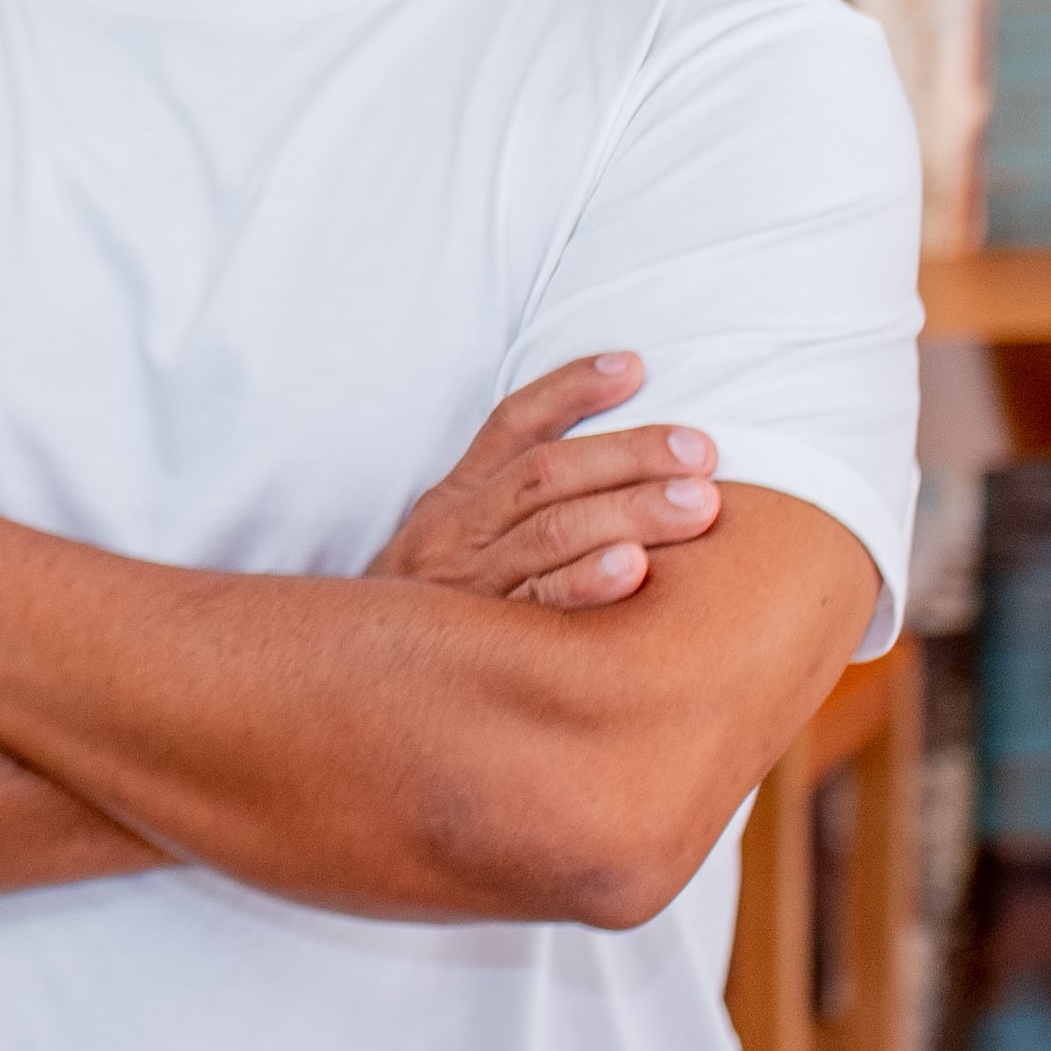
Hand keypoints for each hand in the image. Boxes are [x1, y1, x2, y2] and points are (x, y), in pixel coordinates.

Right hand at [369, 352, 719, 609]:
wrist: (350, 684)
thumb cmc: (429, 610)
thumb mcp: (449, 543)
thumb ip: (506, 504)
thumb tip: (605, 462)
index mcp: (455, 500)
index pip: (512, 425)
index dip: (570, 389)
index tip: (634, 366)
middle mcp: (458, 532)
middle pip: (546, 475)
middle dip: (628, 455)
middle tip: (700, 452)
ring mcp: (468, 585)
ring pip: (550, 532)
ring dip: (629, 512)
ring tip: (699, 503)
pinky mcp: (481, 642)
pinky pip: (537, 607)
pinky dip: (585, 584)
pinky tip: (634, 569)